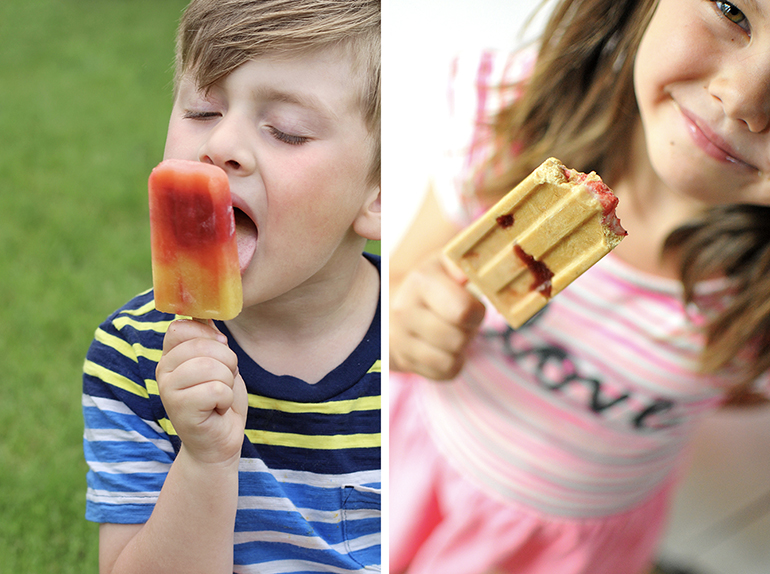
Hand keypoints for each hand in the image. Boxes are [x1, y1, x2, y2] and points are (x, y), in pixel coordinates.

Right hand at [156, 320, 247, 464]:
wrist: (219, 441)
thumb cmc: (219, 399)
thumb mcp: (218, 362)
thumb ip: (209, 339)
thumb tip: (206, 313)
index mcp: (170, 354)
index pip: (184, 327)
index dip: (211, 337)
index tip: (218, 354)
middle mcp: (163, 369)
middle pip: (204, 347)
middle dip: (227, 363)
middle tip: (222, 382)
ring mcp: (168, 390)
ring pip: (212, 368)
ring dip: (227, 383)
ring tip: (218, 396)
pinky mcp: (179, 409)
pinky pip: (216, 390)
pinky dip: (225, 400)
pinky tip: (217, 410)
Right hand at [390, 252, 485, 379]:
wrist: (394, 303)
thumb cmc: (435, 283)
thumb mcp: (448, 264)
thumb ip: (463, 264)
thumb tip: (466, 275)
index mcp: (420, 281)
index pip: (463, 310)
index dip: (477, 311)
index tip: (472, 305)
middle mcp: (403, 311)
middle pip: (458, 339)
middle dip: (468, 331)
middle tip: (461, 320)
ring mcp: (399, 339)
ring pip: (450, 360)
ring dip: (460, 349)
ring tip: (451, 331)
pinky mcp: (404, 361)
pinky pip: (444, 373)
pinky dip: (451, 363)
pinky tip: (443, 347)